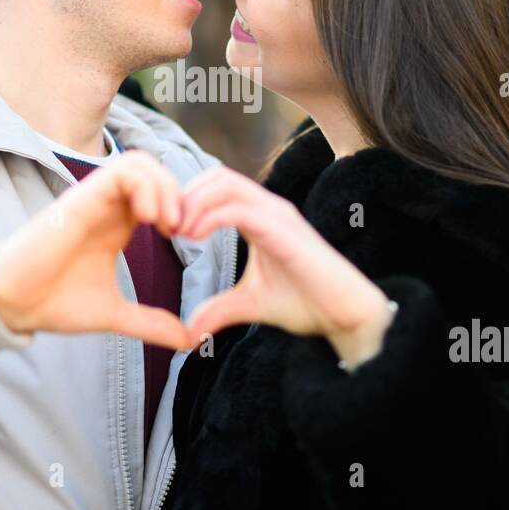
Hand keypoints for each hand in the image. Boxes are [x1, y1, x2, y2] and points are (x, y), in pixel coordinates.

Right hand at [0, 150, 193, 350]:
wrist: (12, 304)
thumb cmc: (54, 302)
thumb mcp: (115, 314)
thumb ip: (151, 323)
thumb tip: (188, 340)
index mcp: (117, 225)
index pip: (159, 192)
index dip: (182, 208)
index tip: (187, 240)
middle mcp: (107, 207)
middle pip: (154, 170)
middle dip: (179, 194)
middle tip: (182, 230)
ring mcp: (94, 199)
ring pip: (140, 163)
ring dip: (164, 187)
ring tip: (167, 223)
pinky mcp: (80, 198)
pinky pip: (121, 171)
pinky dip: (145, 186)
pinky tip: (149, 218)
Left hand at [177, 166, 395, 366]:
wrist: (345, 316)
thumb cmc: (307, 304)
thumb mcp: (250, 305)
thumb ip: (218, 310)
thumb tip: (189, 334)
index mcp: (261, 217)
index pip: (218, 187)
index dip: (187, 200)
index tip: (165, 230)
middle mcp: (270, 208)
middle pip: (218, 176)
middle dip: (185, 195)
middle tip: (163, 226)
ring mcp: (278, 215)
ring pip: (225, 183)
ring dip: (193, 201)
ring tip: (175, 230)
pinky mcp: (284, 230)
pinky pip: (239, 209)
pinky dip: (209, 216)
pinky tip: (192, 236)